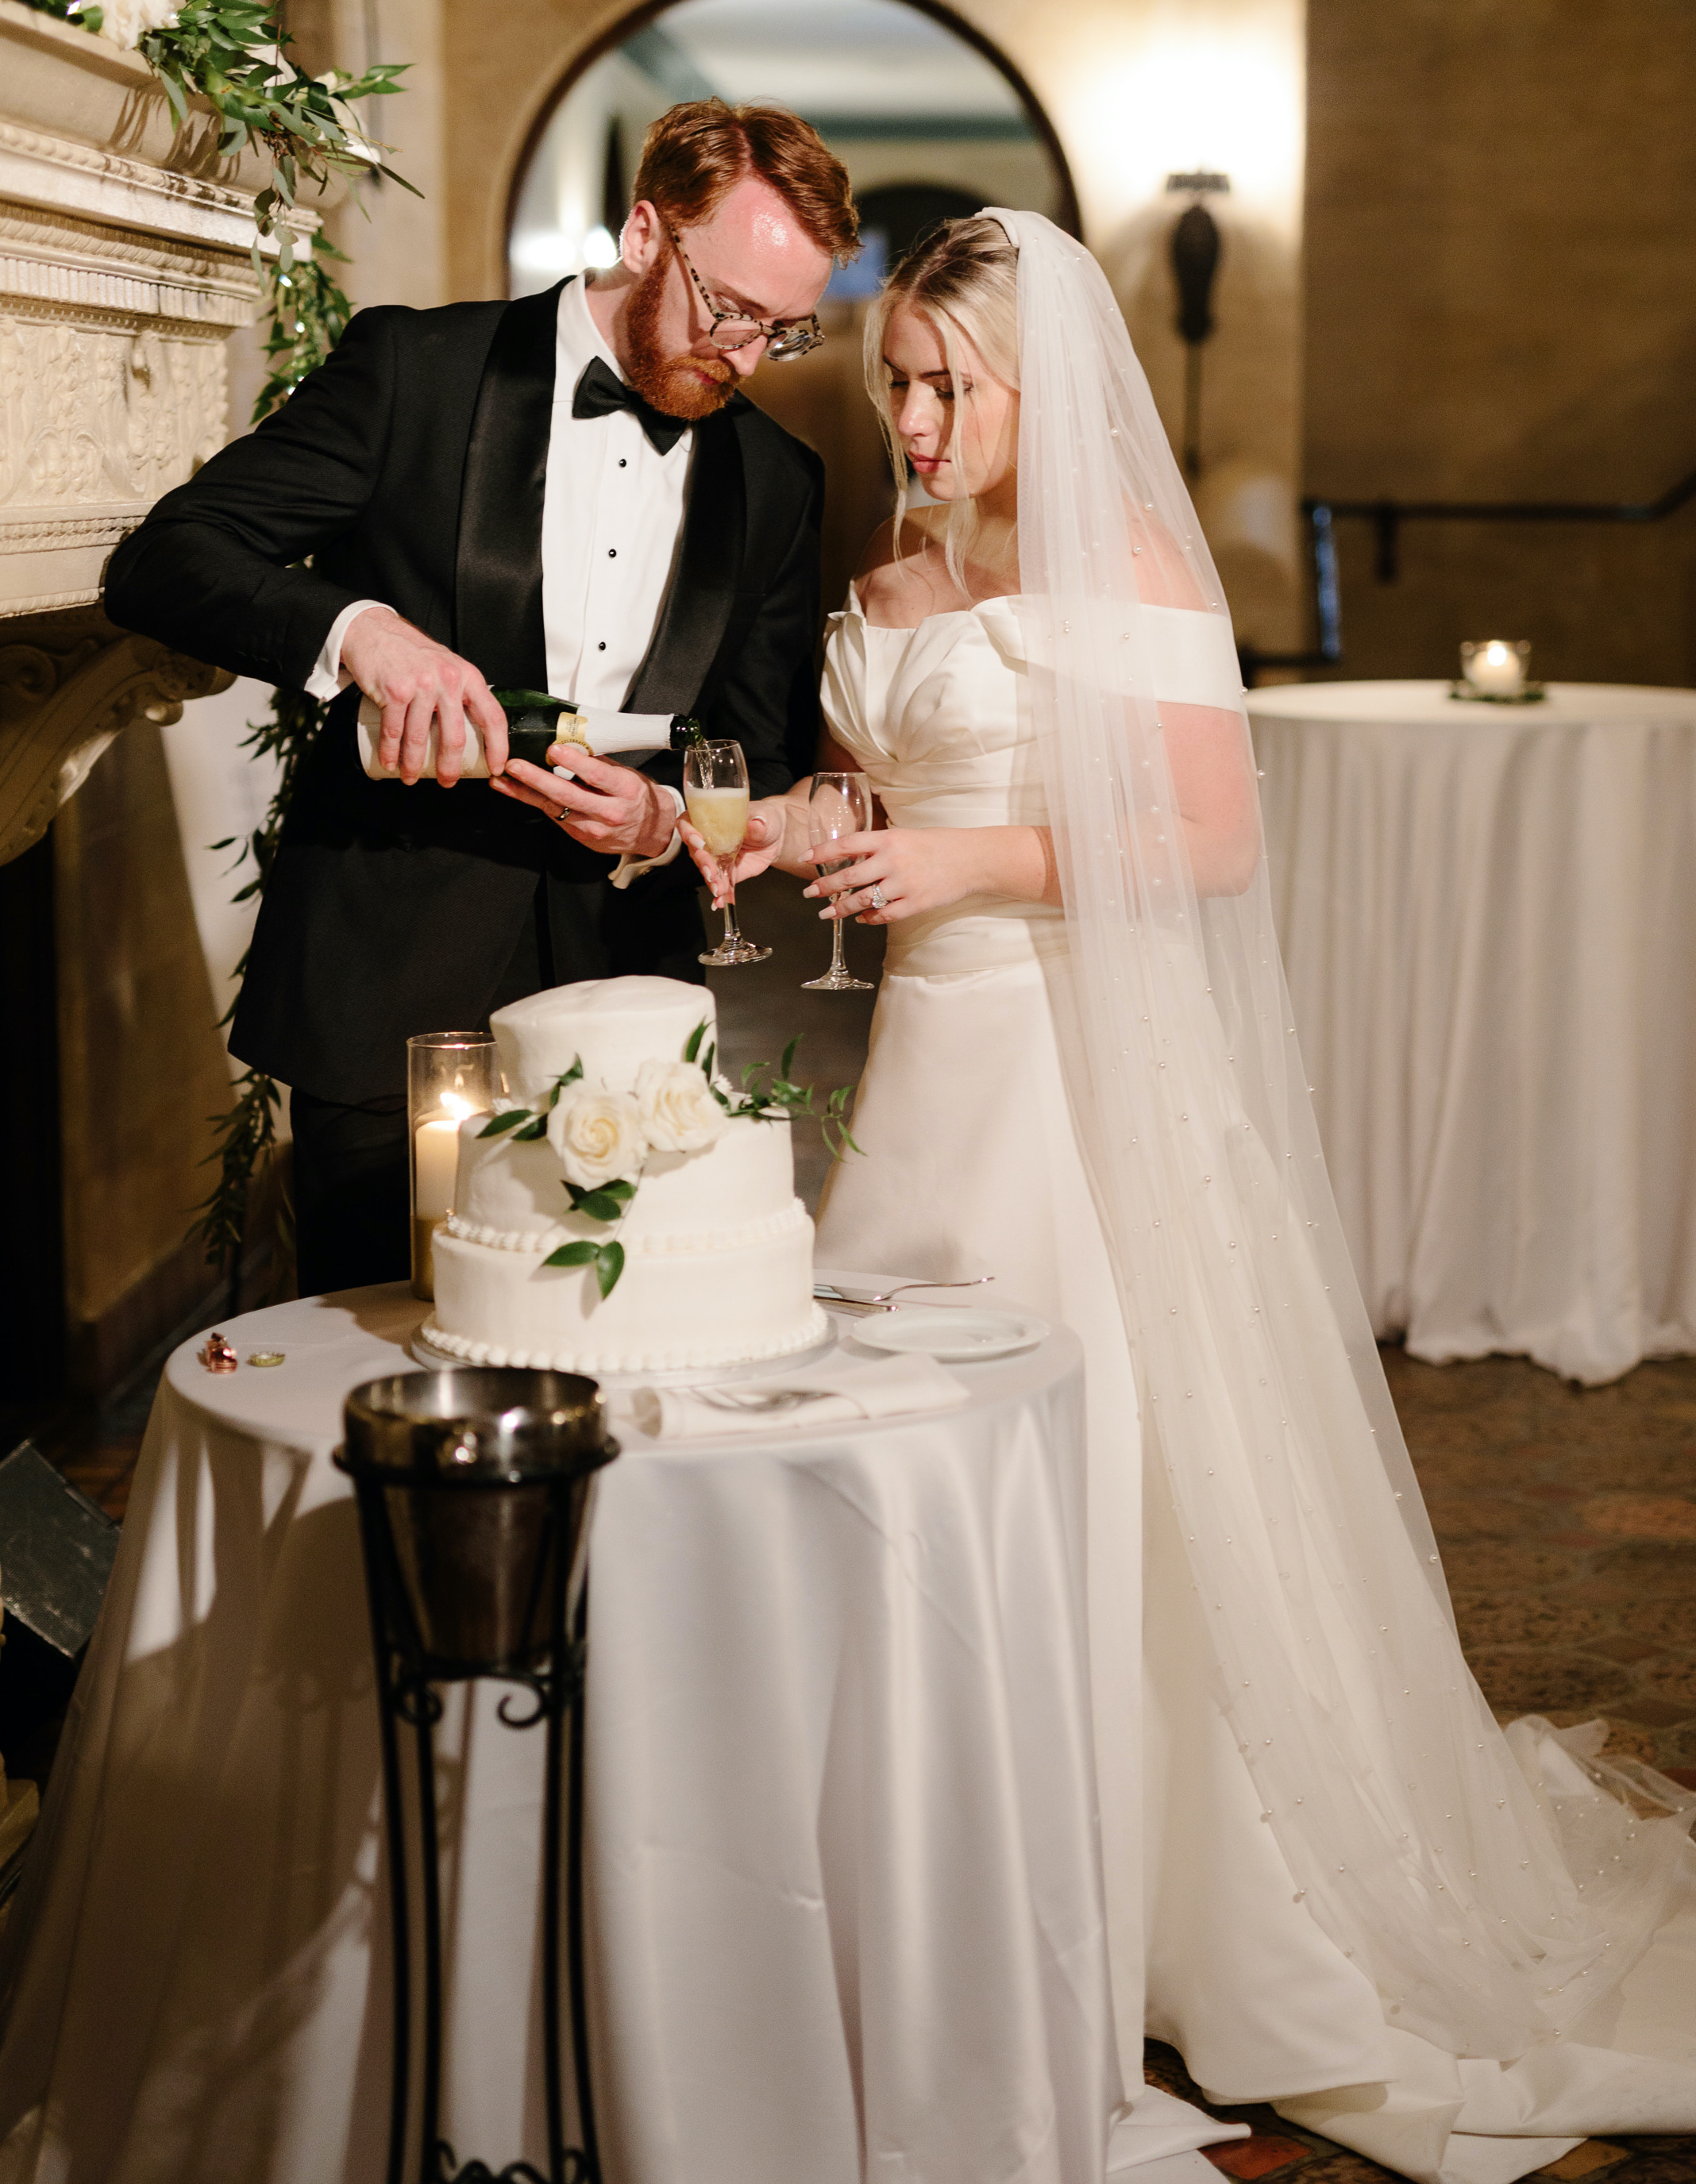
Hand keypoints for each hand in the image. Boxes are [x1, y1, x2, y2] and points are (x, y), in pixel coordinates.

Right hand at [341, 605, 506, 785]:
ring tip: (411, 778)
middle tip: (447, 782)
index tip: (494, 767)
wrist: (374, 630)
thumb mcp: (447, 666)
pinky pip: (394, 731)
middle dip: (450, 768)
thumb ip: (460, 692)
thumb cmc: (412, 653)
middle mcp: (448, 680)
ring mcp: (421, 685)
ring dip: (414, 765)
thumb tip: (472, 729)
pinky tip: (390, 763)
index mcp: (468, 677)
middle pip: (455, 738)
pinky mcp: (395, 690)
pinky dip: (390, 752)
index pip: (493, 717)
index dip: (497, 747)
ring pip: (420, 739)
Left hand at [492, 749, 677, 857]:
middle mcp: (609, 812)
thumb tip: (570, 742)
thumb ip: (599, 763)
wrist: (650, 832)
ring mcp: (593, 828)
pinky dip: (532, 802)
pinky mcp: (580, 836)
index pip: (598, 776)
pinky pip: (553, 816)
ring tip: (501, 780)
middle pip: (569, 795)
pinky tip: (513, 790)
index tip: (554, 749)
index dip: (574, 762)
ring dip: (524, 793)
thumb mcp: (627, 775)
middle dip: (537, 779)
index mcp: (625, 791)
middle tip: (514, 765)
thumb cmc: (636, 797)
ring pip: (554, 808)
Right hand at [682, 802, 787, 901]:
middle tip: (711, 871)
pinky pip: (720, 884)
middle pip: (695, 851)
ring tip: (718, 889)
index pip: (688, 822)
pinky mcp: (726, 873)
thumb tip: (756, 824)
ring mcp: (716, 858)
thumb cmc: (765, 819)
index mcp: (711, 819)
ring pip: (706, 870)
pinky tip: (720, 902)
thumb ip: (758, 821)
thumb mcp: (764, 816)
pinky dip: (720, 895)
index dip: (688, 832)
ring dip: (710, 881)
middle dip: (702, 862)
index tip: (698, 841)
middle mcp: (708, 839)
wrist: (775, 837)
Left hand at [802, 827, 987, 924]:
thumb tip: (849, 858)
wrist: (972, 859)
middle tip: (809, 894)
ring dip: (841, 909)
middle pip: (849, 877)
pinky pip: (884, 915)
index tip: (805, 858)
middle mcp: (893, 861)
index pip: (847, 844)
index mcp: (889, 839)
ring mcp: (905, 884)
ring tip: (827, 914)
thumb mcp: (905, 836)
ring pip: (863, 900)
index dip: (822, 852)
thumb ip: (878, 846)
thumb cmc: (937, 844)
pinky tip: (860, 919)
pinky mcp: (916, 903)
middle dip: (824, 887)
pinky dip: (869, 918)